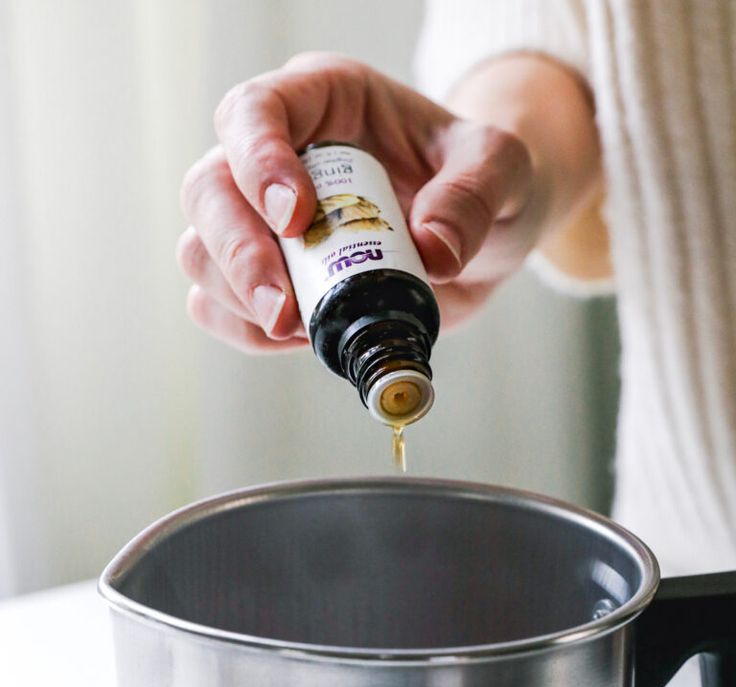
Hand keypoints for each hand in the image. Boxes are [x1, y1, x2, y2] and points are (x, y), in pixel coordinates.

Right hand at [177, 52, 540, 352]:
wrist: (482, 232)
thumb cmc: (480, 181)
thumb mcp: (501, 169)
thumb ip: (473, 196)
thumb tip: (431, 252)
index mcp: (324, 103)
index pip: (255, 112)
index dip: (259, 163)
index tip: (295, 220)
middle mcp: (277, 155)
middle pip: (209, 188)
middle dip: (238, 253)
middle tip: (284, 308)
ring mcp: (261, 220)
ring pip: (201, 249)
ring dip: (237, 297)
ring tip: (298, 325)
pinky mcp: (266, 277)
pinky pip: (216, 304)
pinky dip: (244, 329)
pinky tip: (294, 336)